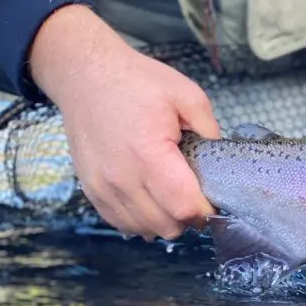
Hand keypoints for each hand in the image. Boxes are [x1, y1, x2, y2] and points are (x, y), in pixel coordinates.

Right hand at [28, 4, 219, 240]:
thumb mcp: (187, 95)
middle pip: (167, 226)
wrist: (84, 75)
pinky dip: (142, 219)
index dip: (206, 209)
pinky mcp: (91, 192)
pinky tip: (151, 198)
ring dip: (165, 220)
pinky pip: (123, 224)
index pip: (184, 207)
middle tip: (194, 194)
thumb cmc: (136, 82)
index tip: (213, 198)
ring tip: (171, 194)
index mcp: (148, 154)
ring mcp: (103, 188)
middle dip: (188, 217)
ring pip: (145, 230)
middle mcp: (122, 178)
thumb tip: (222, 161)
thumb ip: (210, 131)